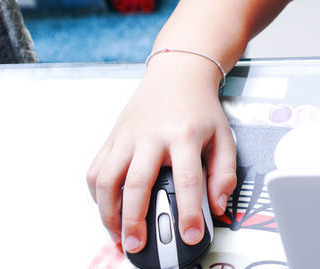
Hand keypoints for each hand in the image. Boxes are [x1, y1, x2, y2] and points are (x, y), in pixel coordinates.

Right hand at [86, 55, 236, 254]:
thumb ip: (224, 172)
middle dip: (135, 220)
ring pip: (107, 179)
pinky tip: (107, 209)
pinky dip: (96, 195)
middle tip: (138, 245)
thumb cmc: (200, 108)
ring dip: (109, 213)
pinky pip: (95, 170)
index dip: (188, 212)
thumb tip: (217, 205)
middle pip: (137, 183)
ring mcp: (128, 137)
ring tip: (119, 235)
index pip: (187, 181)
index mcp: (185, 136)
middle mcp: (153, 136)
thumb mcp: (224, 136)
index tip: (191, 235)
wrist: (178, 74)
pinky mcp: (112, 138)